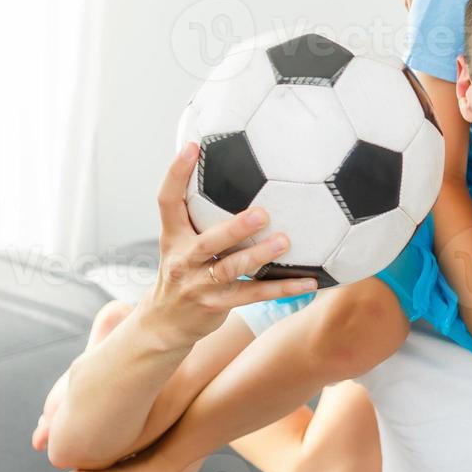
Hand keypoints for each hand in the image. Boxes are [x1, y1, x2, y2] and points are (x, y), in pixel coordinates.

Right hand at [146, 143, 321, 348]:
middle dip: (234, 228)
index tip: (193, 146)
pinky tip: (308, 281)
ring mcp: (200, 284)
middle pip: (207, 241)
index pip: (167, 201)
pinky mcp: (218, 304)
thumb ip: (199, 213)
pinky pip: (254, 294)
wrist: (163, 324)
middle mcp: (184, 259)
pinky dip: (283, 288)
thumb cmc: (183, 271)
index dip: (176, 173)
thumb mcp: (179, 241)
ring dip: (259, 256)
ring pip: (231, 269)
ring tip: (285, 242)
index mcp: (174, 236)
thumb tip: (227, 168)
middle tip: (262, 212)